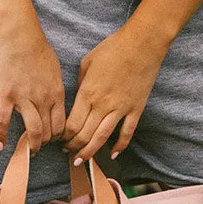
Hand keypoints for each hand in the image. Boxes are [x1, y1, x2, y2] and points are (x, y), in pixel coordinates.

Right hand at [0, 14, 65, 152]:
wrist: (19, 33)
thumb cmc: (37, 48)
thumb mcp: (55, 70)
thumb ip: (56, 90)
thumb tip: (55, 105)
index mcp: (57, 93)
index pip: (62, 125)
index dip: (58, 138)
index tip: (52, 142)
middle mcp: (43, 98)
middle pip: (48, 132)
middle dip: (44, 144)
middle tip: (38, 147)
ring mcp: (24, 98)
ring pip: (32, 132)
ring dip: (30, 146)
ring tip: (26, 152)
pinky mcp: (5, 95)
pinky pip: (2, 121)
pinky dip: (0, 135)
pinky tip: (0, 144)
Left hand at [61, 19, 170, 162]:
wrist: (143, 43)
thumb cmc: (113, 48)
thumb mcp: (87, 62)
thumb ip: (80, 83)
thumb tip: (77, 97)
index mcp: (87, 93)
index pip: (71, 125)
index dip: (64, 137)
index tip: (60, 139)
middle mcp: (102, 105)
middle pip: (84, 136)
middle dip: (73, 147)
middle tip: (67, 152)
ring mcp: (120, 108)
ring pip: (102, 139)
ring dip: (90, 152)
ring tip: (81, 160)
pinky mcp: (136, 109)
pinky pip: (127, 132)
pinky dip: (120, 146)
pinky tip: (113, 154)